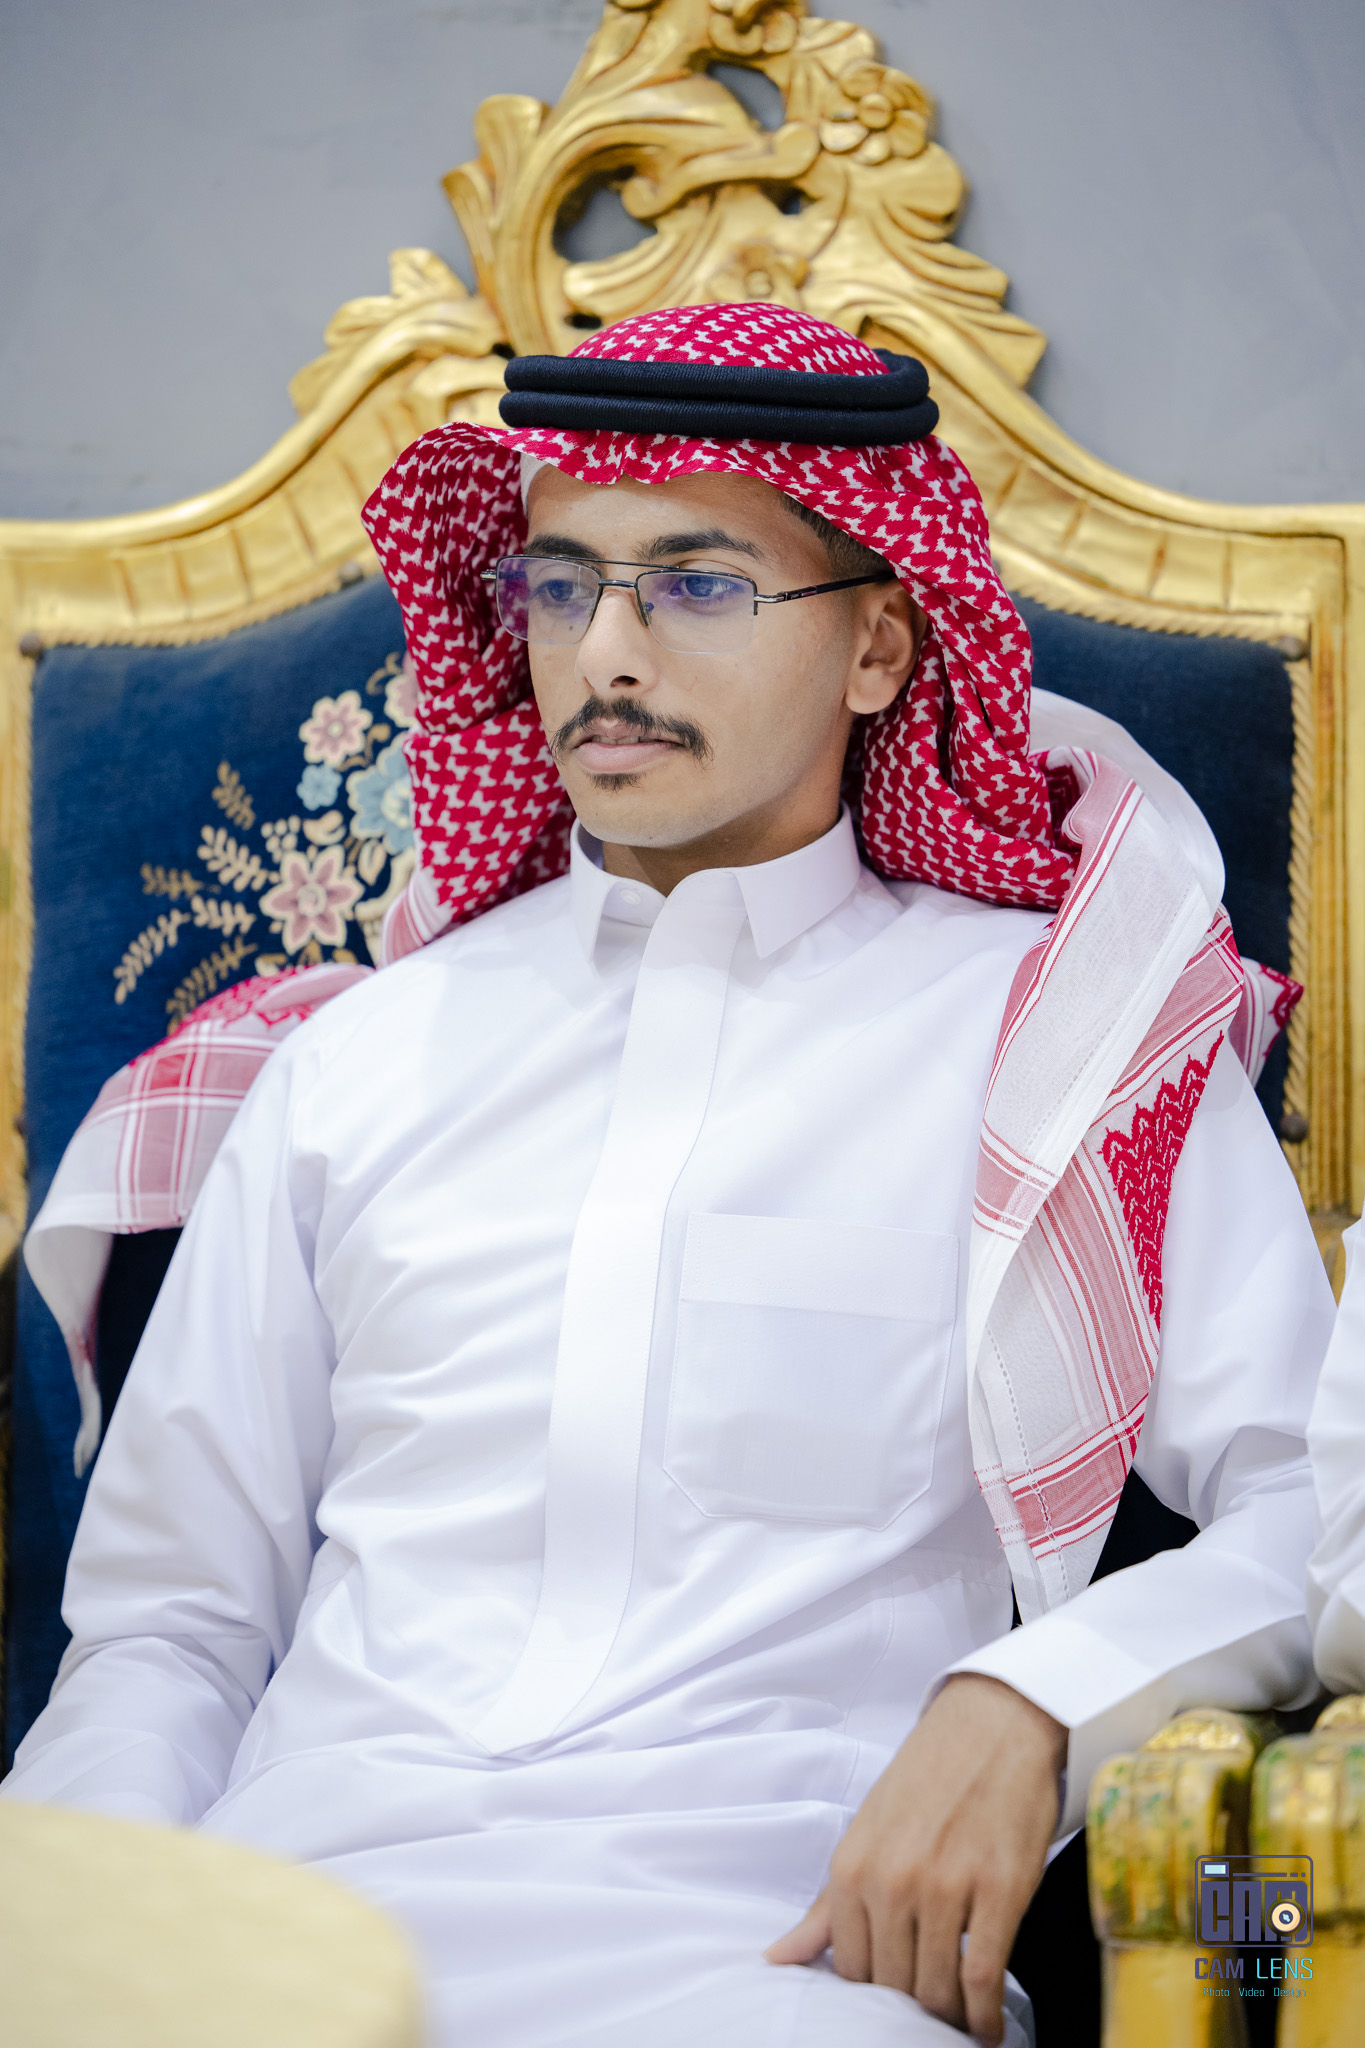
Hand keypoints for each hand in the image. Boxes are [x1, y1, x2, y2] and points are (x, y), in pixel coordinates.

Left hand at [765, 1673, 1065, 2044]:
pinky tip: (987, 2026)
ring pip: (937, 1990)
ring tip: (957, 2022)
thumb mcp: (866, 1832)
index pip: (849, 1970)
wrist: (991, 1725)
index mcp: (853, 1868)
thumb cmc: (927, 1779)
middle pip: (894, 1987)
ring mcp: (947, 1887)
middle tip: (928, 2017)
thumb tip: (778, 1959)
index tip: (890, 2003)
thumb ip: (827, 1907)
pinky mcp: (1000, 1890)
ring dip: (949, 2018)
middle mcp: (893, 1880)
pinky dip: (985, 2014)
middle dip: (911, 2010)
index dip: (872, 1996)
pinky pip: (984, 1975)